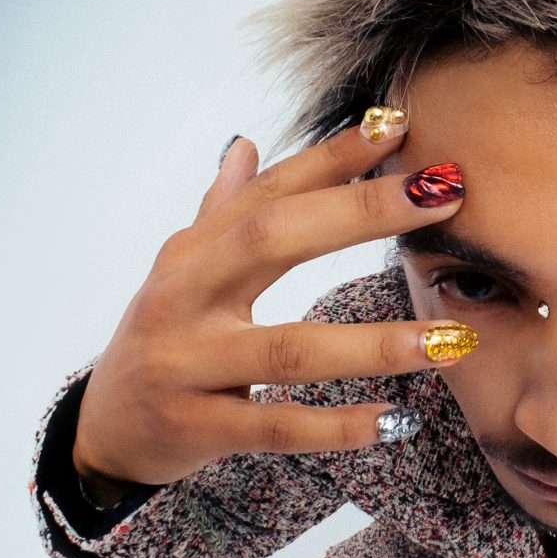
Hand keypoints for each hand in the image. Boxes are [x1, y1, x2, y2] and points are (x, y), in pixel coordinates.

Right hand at [72, 114, 474, 495]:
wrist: (104, 432)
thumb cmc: (163, 340)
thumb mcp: (181, 272)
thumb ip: (221, 213)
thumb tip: (245, 142)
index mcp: (192, 254)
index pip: (268, 192)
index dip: (331, 157)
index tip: (399, 125)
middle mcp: (184, 298)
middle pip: (274, 241)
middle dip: (361, 212)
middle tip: (444, 195)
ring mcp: (187, 364)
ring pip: (290, 350)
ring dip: (376, 345)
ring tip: (452, 339)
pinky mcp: (197, 427)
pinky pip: (279, 426)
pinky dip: (339, 427)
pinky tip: (397, 420)